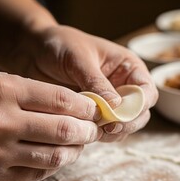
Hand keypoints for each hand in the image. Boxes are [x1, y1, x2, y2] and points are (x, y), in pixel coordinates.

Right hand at [0, 72, 101, 180]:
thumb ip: (32, 94)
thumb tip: (73, 106)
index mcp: (2, 91)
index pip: (62, 100)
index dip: (86, 106)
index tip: (95, 109)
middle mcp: (1, 122)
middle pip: (65, 129)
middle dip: (88, 130)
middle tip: (94, 129)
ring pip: (56, 156)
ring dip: (76, 150)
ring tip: (79, 144)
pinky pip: (37, 172)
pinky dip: (54, 164)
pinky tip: (57, 156)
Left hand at [26, 26, 157, 141]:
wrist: (33, 51)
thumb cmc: (59, 45)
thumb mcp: (79, 59)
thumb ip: (97, 82)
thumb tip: (117, 106)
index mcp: (128, 67)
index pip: (147, 92)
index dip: (139, 106)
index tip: (120, 115)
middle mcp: (123, 86)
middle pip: (140, 114)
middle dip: (127, 123)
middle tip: (107, 128)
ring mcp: (109, 104)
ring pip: (123, 127)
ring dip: (112, 133)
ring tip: (92, 129)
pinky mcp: (93, 115)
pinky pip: (103, 132)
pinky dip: (97, 135)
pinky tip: (82, 131)